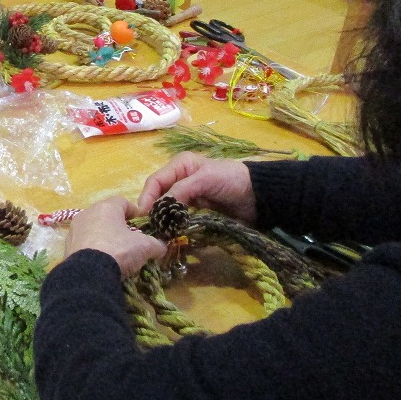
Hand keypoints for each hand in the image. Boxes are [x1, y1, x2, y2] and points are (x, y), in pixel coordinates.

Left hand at [64, 196, 167, 276]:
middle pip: (106, 214)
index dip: (134, 212)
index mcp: (106, 207)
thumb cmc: (119, 250)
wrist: (88, 273)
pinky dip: (93, 248)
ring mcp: (74, 229)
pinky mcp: (67, 246)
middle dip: (118, 225)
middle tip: (130, 238)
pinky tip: (101, 260)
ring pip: (93, 228)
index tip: (142, 224)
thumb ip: (156, 244)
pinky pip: (84, 243)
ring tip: (115, 251)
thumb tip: (162, 246)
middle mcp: (87, 213)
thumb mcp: (144, 247)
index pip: (123, 202)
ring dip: (104, 236)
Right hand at [136, 152, 257, 223]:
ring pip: (168, 209)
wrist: (258, 195)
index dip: (147, 197)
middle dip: (153, 210)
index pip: (155, 181)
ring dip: (163, 220)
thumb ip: (181, 190)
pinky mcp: (196, 211)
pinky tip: (171, 233)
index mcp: (179, 166)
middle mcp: (180, 180)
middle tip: (149, 228)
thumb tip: (159, 207)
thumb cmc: (231, 179)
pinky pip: (180, 218)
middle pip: (159, 196)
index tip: (142, 215)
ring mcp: (189, 197)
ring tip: (158, 233)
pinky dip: (174, 225)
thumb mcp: (204, 179)